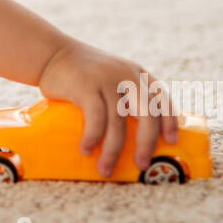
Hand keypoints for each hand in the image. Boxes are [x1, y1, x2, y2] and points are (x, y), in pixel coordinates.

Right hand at [37, 39, 180, 177]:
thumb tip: (133, 139)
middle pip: (147, 114)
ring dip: (112, 150)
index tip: (171, 141)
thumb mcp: (111, 76)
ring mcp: (107, 80)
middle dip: (146, 143)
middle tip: (141, 165)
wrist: (51, 53)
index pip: (162, 98)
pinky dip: (93, 137)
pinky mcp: (86, 86)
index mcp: (137, 74)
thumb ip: (123, 96)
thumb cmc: (82, 74)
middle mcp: (127, 76)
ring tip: (105, 169)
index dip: (170, 120)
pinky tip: (86, 150)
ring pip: (118, 122)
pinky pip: (96, 117)